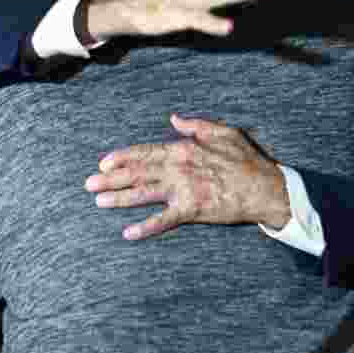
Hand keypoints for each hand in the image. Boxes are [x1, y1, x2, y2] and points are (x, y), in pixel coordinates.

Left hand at [84, 114, 290, 239]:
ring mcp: (183, 190)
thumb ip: (196, 125)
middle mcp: (178, 168)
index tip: (103, 162)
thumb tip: (174, 119)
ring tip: (99, 201)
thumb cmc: (246, 160)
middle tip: (88, 184)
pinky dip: (145, 227)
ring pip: (144, 194)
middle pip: (137, 173)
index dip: (121, 157)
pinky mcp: (192, 210)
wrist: (265, 188)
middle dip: (110, 178)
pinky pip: (164, 220)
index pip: (145, 152)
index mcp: (184, 149)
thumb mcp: (224, 132)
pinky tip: (128, 233)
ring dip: (119, 198)